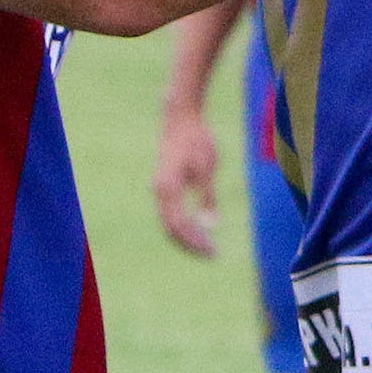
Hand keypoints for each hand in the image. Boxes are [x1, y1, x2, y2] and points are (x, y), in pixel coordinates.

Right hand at [152, 105, 220, 257]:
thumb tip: (210, 225)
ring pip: (169, 222)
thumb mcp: (207, 169)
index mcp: (168, 189)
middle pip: (171, 229)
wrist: (180, 118)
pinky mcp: (163, 185)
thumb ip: (207, 197)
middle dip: (191, 244)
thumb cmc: (197, 140)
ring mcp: (159, 189)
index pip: (180, 226)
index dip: (195, 242)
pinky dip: (183, 224)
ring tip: (207, 245)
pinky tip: (199, 228)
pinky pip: (170, 212)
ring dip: (187, 236)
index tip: (212, 252)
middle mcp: (159, 192)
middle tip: (211, 254)